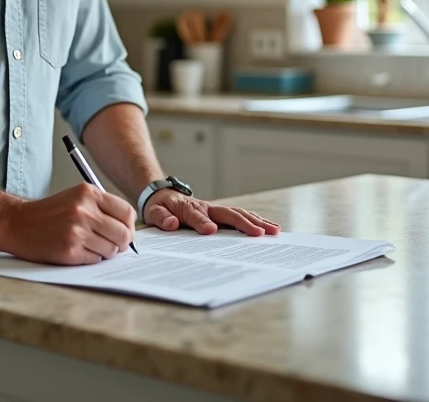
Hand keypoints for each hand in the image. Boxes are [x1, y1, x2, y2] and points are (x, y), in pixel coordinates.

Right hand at [0, 184, 134, 264]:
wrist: (17, 223)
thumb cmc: (49, 213)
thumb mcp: (76, 198)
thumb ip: (102, 208)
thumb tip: (128, 229)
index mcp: (88, 193)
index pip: (127, 212)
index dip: (129, 226)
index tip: (124, 232)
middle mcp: (84, 210)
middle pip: (123, 233)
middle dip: (121, 243)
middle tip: (112, 244)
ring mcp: (76, 231)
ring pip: (111, 249)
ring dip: (104, 252)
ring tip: (88, 245)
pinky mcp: (69, 250)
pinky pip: (95, 259)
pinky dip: (90, 258)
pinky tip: (77, 251)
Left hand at [142, 190, 280, 236]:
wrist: (163, 196)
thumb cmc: (160, 206)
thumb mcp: (154, 212)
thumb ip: (161, 218)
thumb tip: (171, 223)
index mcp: (189, 208)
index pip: (197, 216)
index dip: (203, 223)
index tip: (211, 231)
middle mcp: (207, 207)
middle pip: (229, 214)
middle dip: (245, 223)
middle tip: (260, 233)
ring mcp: (216, 210)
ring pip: (239, 214)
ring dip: (257, 221)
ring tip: (274, 230)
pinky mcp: (221, 214)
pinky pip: (240, 216)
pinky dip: (255, 221)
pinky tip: (269, 228)